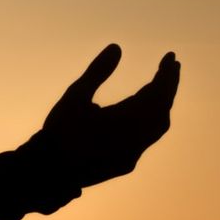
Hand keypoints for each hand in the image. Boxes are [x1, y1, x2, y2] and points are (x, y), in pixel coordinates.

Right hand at [27, 44, 179, 189]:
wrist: (47, 172)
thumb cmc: (59, 132)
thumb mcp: (74, 96)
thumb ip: (97, 72)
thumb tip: (117, 47)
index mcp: (126, 121)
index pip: (157, 93)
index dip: (166, 74)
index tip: (171, 57)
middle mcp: (136, 140)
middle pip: (162, 109)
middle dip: (168, 87)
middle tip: (171, 67)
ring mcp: (132, 155)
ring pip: (158, 127)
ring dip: (161, 105)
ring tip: (159, 88)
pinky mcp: (126, 164)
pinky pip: (147, 139)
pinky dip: (151, 121)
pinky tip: (142, 114)